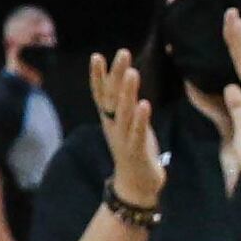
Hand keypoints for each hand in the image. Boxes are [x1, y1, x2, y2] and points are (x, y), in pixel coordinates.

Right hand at [87, 48, 161, 209]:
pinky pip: (136, 133)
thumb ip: (126, 102)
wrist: (135, 186)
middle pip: (112, 98)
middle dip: (116, 75)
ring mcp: (123, 139)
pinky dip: (139, 119)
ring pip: (123, 113)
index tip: (96, 56)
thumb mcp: (128, 123)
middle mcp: (113, 127)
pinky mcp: (136, 152)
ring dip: (127, 92)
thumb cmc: (133, 149)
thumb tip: (127, 76)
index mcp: (110, 119)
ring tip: (132, 72)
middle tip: (123, 53)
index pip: (101, 94)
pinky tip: (144, 104)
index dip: (98, 76)